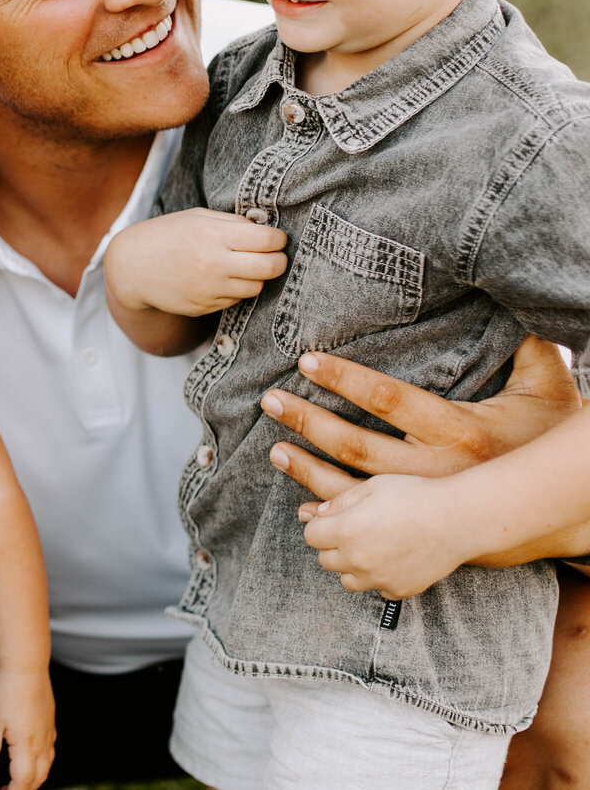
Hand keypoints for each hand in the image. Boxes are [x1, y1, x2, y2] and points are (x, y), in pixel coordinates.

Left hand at [0, 666, 54, 789]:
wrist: (27, 667)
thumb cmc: (6, 692)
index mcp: (26, 746)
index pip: (22, 782)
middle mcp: (42, 744)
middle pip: (38, 778)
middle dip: (24, 789)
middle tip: (6, 789)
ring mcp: (48, 734)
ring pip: (46, 767)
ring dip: (34, 778)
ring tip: (17, 779)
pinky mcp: (50, 724)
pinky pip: (50, 753)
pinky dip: (41, 763)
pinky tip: (30, 757)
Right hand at [105, 208, 287, 316]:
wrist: (130, 267)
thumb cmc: (165, 235)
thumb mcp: (197, 217)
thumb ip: (232, 222)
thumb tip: (267, 230)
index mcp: (213, 235)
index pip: (268, 240)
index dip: (279, 239)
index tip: (276, 238)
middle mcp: (214, 264)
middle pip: (271, 267)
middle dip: (279, 260)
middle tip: (274, 255)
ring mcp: (209, 289)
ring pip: (257, 287)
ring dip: (257, 277)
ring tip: (244, 266)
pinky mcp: (204, 307)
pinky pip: (236, 300)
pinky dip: (236, 289)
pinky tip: (222, 278)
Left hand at [264, 335, 579, 498]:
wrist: (556, 509)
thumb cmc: (546, 439)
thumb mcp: (548, 391)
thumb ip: (529, 350)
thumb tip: (520, 305)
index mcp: (460, 429)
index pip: (389, 398)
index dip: (346, 379)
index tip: (307, 361)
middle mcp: (436, 469)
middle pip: (357, 445)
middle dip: (309, 421)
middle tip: (270, 400)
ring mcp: (422, 501)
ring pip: (352, 487)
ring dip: (308, 469)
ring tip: (274, 449)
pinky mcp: (416, 522)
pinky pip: (363, 519)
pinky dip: (330, 509)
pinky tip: (303, 500)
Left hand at [295, 473, 473, 598]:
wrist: (459, 518)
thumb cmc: (416, 495)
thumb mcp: (371, 486)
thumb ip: (339, 502)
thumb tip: (314, 514)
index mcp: (344, 531)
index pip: (311, 536)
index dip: (322, 526)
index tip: (336, 520)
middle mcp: (357, 559)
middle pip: (326, 560)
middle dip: (335, 546)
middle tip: (357, 531)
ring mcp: (378, 578)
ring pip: (348, 580)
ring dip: (353, 566)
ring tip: (374, 547)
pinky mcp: (400, 590)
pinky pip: (378, 590)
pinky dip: (380, 579)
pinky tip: (394, 560)